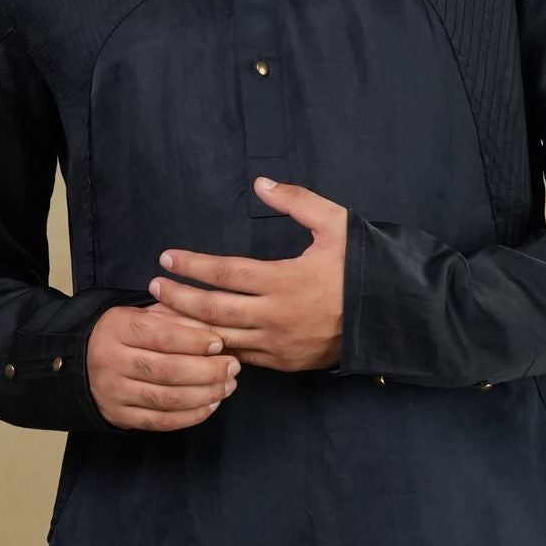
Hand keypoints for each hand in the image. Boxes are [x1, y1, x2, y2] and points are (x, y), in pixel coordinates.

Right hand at [85, 302, 240, 431]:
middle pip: (167, 370)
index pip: (161, 335)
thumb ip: (176, 316)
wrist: (82, 363)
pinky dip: (191, 415)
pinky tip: (211, 405)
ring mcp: (114, 392)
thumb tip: (214, 327)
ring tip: (228, 386)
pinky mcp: (119, 416)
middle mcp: (111, 361)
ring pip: (167, 399)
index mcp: (117, 328)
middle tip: (233, 367)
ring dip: (205, 394)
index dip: (194, 341)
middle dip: (207, 370)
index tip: (220, 344)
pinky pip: (161, 421)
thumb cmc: (124, 335)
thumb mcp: (143, 315)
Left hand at [148, 178, 347, 372]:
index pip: (226, 273)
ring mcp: (279, 344)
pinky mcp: (284, 362)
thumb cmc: (363, 268)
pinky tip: (195, 340)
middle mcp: (277, 316)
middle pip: (213, 310)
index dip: (193, 265)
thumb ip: (297, 201)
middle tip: (154, 287)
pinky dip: (214, 349)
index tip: (167, 257)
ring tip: (162, 316)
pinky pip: (241, 357)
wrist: (391, 317)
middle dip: (178, 298)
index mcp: (285, 280)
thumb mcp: (336, 224)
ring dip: (188, 328)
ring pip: (222, 339)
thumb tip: (260, 183)